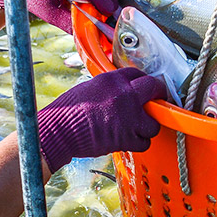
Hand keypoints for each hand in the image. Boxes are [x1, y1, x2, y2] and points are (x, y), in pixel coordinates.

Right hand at [36, 68, 164, 171]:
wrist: (59, 131)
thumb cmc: (67, 111)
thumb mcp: (89, 87)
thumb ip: (109, 88)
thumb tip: (120, 92)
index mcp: (113, 79)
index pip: (138, 74)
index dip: (143, 81)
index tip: (144, 88)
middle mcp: (125, 94)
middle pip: (154, 88)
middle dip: (157, 94)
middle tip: (155, 102)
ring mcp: (128, 116)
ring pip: (154, 122)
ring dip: (148, 126)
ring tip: (139, 127)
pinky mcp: (126, 137)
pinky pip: (145, 142)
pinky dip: (139, 143)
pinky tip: (130, 140)